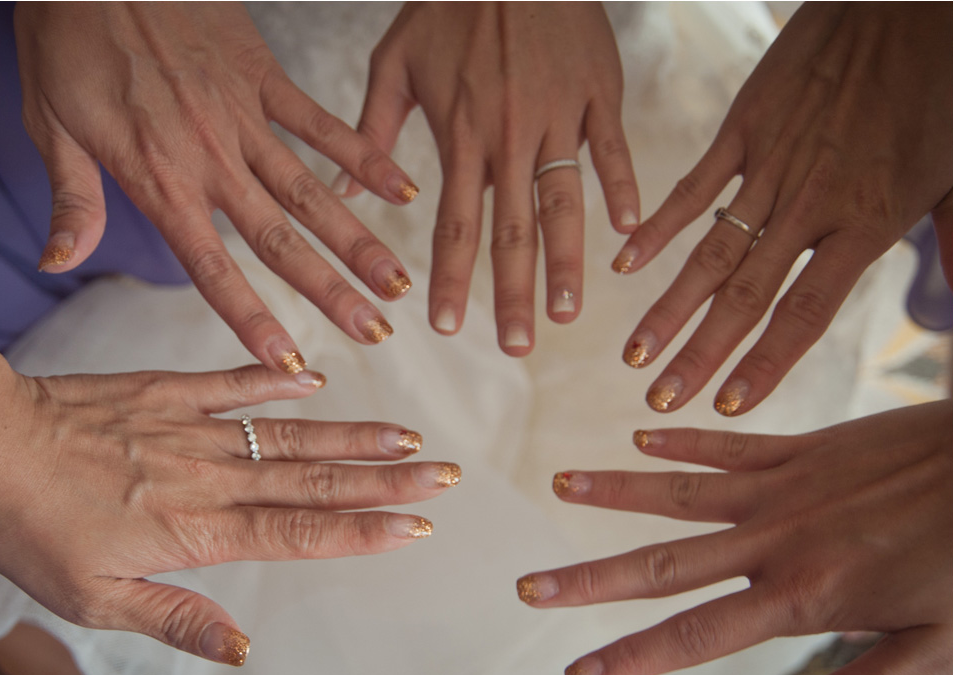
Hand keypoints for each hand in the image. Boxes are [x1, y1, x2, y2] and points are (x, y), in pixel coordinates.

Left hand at [0, 365, 458, 664]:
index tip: (417, 527)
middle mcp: (206, 476)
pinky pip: (232, 382)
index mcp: (193, 531)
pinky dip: (276, 379)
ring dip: (350, 435)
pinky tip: (317, 377)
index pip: (297, 532)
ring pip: (287, 432)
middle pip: (311, 480)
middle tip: (441, 473)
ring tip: (404, 435)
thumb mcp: (92, 600)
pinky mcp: (168, 391)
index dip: (362, 531)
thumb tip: (242, 646)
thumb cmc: (31, 528)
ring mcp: (190, 428)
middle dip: (383, 481)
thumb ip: (175, 618)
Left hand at [15, 2, 420, 372]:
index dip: (253, 319)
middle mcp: (211, 157)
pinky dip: (362, 154)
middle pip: (280, 239)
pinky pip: (321, 121)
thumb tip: (56, 263)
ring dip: (358, 240)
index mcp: (158, 178)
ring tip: (397, 282)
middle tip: (375, 333)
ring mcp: (243, 116)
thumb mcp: (49, 124)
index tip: (291, 362)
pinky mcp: (263, 76)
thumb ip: (71, 200)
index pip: (213, 267)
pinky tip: (402, 188)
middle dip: (331, 292)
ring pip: (311, 190)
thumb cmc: (67, 37)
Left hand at [347, 2, 638, 352]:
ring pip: (565, 203)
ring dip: (568, 263)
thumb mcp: (393, 61)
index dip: (452, 280)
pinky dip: (624, 190)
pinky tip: (630, 235)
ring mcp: (558, 117)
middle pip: (512, 231)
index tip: (449, 327)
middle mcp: (508, 137)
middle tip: (517, 346)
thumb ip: (370, 131)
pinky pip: (614, 150)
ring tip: (569, 312)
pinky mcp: (599, 94)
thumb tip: (337, 187)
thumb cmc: (447, 4)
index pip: (454, 225)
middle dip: (512, 295)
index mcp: (459, 135)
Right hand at [518, 402, 951, 674]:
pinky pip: (729, 443)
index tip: (576, 670)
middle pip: (663, 564)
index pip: (696, 634)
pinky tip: (641, 433)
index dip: (630, 656)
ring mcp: (784, 487)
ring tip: (560, 484)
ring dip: (616, 490)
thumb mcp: (937, 643)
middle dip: (591, 580)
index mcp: (805, 595)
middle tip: (529, 586)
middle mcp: (776, 539)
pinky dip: (682, 438)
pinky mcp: (802, 448)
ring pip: (679, 492)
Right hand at [615, 3, 951, 414]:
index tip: (729, 406)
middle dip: (698, 355)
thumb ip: (952, 242)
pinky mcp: (745, 126)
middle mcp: (811, 205)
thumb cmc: (943, 85)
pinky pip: (694, 187)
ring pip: (710, 252)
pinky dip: (657, 227)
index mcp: (867, 222)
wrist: (908, 5)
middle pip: (744, 296)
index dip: (764, 363)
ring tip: (633, 354)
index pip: (805, 313)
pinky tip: (625, 264)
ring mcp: (772, 165)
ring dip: (668, 308)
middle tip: (659, 400)